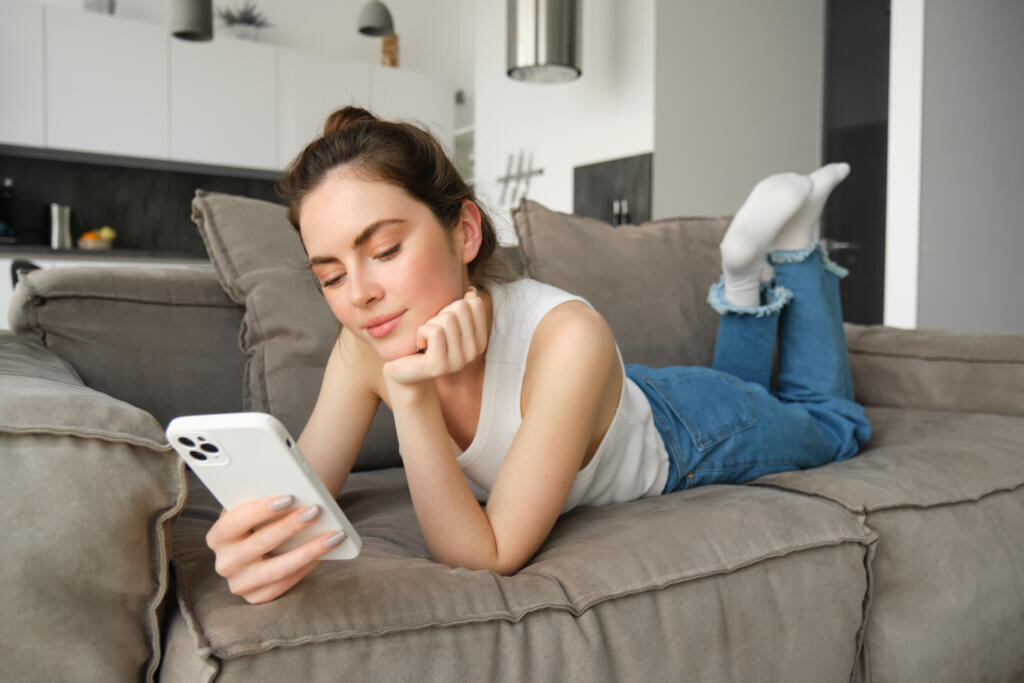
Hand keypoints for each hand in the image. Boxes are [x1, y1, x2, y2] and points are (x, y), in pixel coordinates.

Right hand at [205, 495, 345, 604]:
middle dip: (289, 526)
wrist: (261, 542)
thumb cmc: (262, 519)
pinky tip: (325, 552)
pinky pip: (285, 583)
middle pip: (259, 544)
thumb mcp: (256, 508)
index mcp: (218, 536)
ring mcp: (240, 583)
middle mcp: (225, 563)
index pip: (235, 522)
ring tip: (333, 535)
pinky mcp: (257, 596)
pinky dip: (307, 567)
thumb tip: (296, 492)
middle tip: (315, 511)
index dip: (261, 510)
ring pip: (277, 569)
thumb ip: (266, 499)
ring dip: (308, 550)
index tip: (289, 497)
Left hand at [382, 287, 488, 386]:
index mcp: (479, 340)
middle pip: (460, 308)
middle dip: (441, 313)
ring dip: (430, 324)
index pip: (475, 304)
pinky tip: (419, 345)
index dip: (454, 305)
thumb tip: (472, 292)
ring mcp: (458, 361)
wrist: (406, 371)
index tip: (444, 321)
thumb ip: (461, 309)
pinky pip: (434, 332)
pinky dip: (421, 332)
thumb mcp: (446, 322)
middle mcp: (473, 352)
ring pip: (447, 319)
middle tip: (432, 331)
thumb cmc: (426, 341)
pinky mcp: (440, 366)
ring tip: (426, 339)